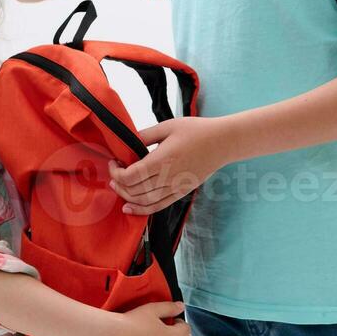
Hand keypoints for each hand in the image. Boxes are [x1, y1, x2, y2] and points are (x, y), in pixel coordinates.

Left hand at [109, 116, 233, 215]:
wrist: (222, 143)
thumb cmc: (197, 131)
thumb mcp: (168, 126)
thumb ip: (145, 135)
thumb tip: (126, 141)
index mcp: (164, 159)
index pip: (131, 175)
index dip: (116, 172)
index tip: (114, 162)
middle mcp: (169, 177)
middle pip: (135, 190)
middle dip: (118, 184)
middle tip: (113, 174)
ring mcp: (176, 187)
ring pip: (144, 201)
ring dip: (127, 197)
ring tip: (118, 187)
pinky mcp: (181, 193)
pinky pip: (158, 206)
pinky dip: (141, 209)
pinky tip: (130, 207)